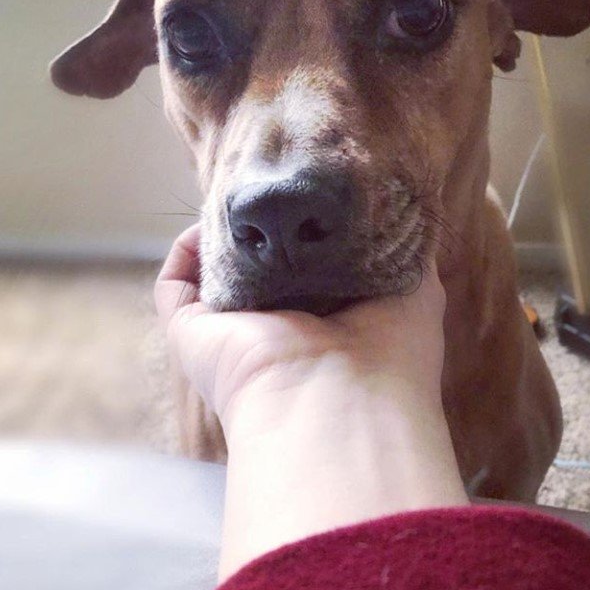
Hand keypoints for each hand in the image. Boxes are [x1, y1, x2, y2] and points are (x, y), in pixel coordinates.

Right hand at [155, 224, 465, 577]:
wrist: (337, 398)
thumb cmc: (390, 348)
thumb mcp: (415, 285)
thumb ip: (403, 247)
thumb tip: (393, 211)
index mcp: (327, 325)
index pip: (309, 274)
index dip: (307, 237)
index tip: (310, 197)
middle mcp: (279, 331)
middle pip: (259, 272)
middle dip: (263, 233)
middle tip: (270, 192)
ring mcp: (232, 336)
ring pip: (213, 277)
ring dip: (222, 237)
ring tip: (240, 200)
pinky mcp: (191, 335)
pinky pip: (174, 288)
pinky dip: (184, 253)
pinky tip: (209, 224)